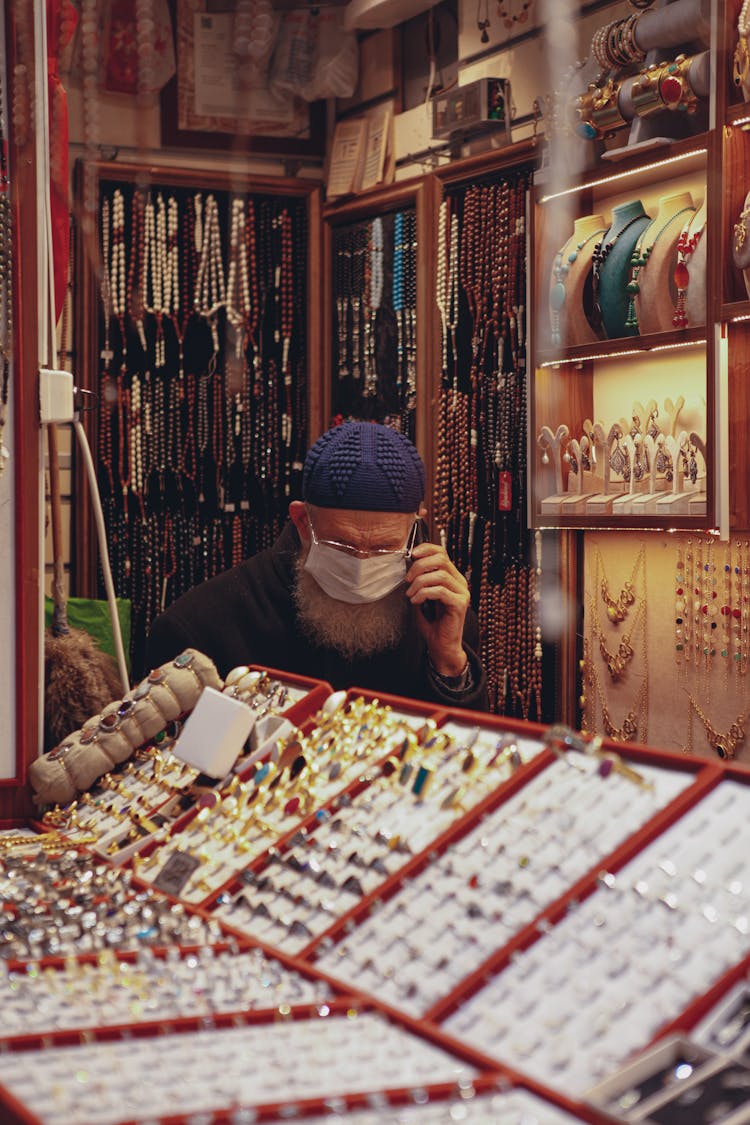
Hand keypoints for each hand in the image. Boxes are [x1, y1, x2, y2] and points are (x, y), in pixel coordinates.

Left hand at [405, 541, 469, 675]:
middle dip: (420, 567)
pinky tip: (416, 602)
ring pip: (440, 575)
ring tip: (410, 595)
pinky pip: (440, 591)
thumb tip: (408, 566)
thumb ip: (419, 581)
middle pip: (441, 560)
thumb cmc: (432, 624)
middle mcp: (460, 583)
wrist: (441, 646)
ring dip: (419, 583)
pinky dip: (423, 594)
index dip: (427, 549)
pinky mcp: (459, 604)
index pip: (442, 553)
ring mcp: (462, 593)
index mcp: (452, 578)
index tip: (412, 554)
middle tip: (407, 580)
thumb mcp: (422, 597)